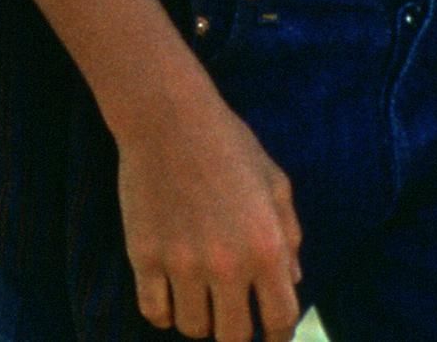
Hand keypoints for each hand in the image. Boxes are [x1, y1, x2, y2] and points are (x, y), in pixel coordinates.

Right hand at [115, 80, 302, 340]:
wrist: (167, 117)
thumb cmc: (227, 144)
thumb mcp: (275, 183)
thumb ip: (289, 236)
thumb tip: (291, 281)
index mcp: (266, 248)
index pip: (280, 321)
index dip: (277, 337)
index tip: (269, 334)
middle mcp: (228, 264)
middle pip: (234, 336)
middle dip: (236, 333)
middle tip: (230, 317)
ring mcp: (182, 263)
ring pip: (192, 328)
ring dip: (199, 321)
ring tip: (198, 301)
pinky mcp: (144, 256)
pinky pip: (153, 311)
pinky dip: (163, 313)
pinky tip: (169, 297)